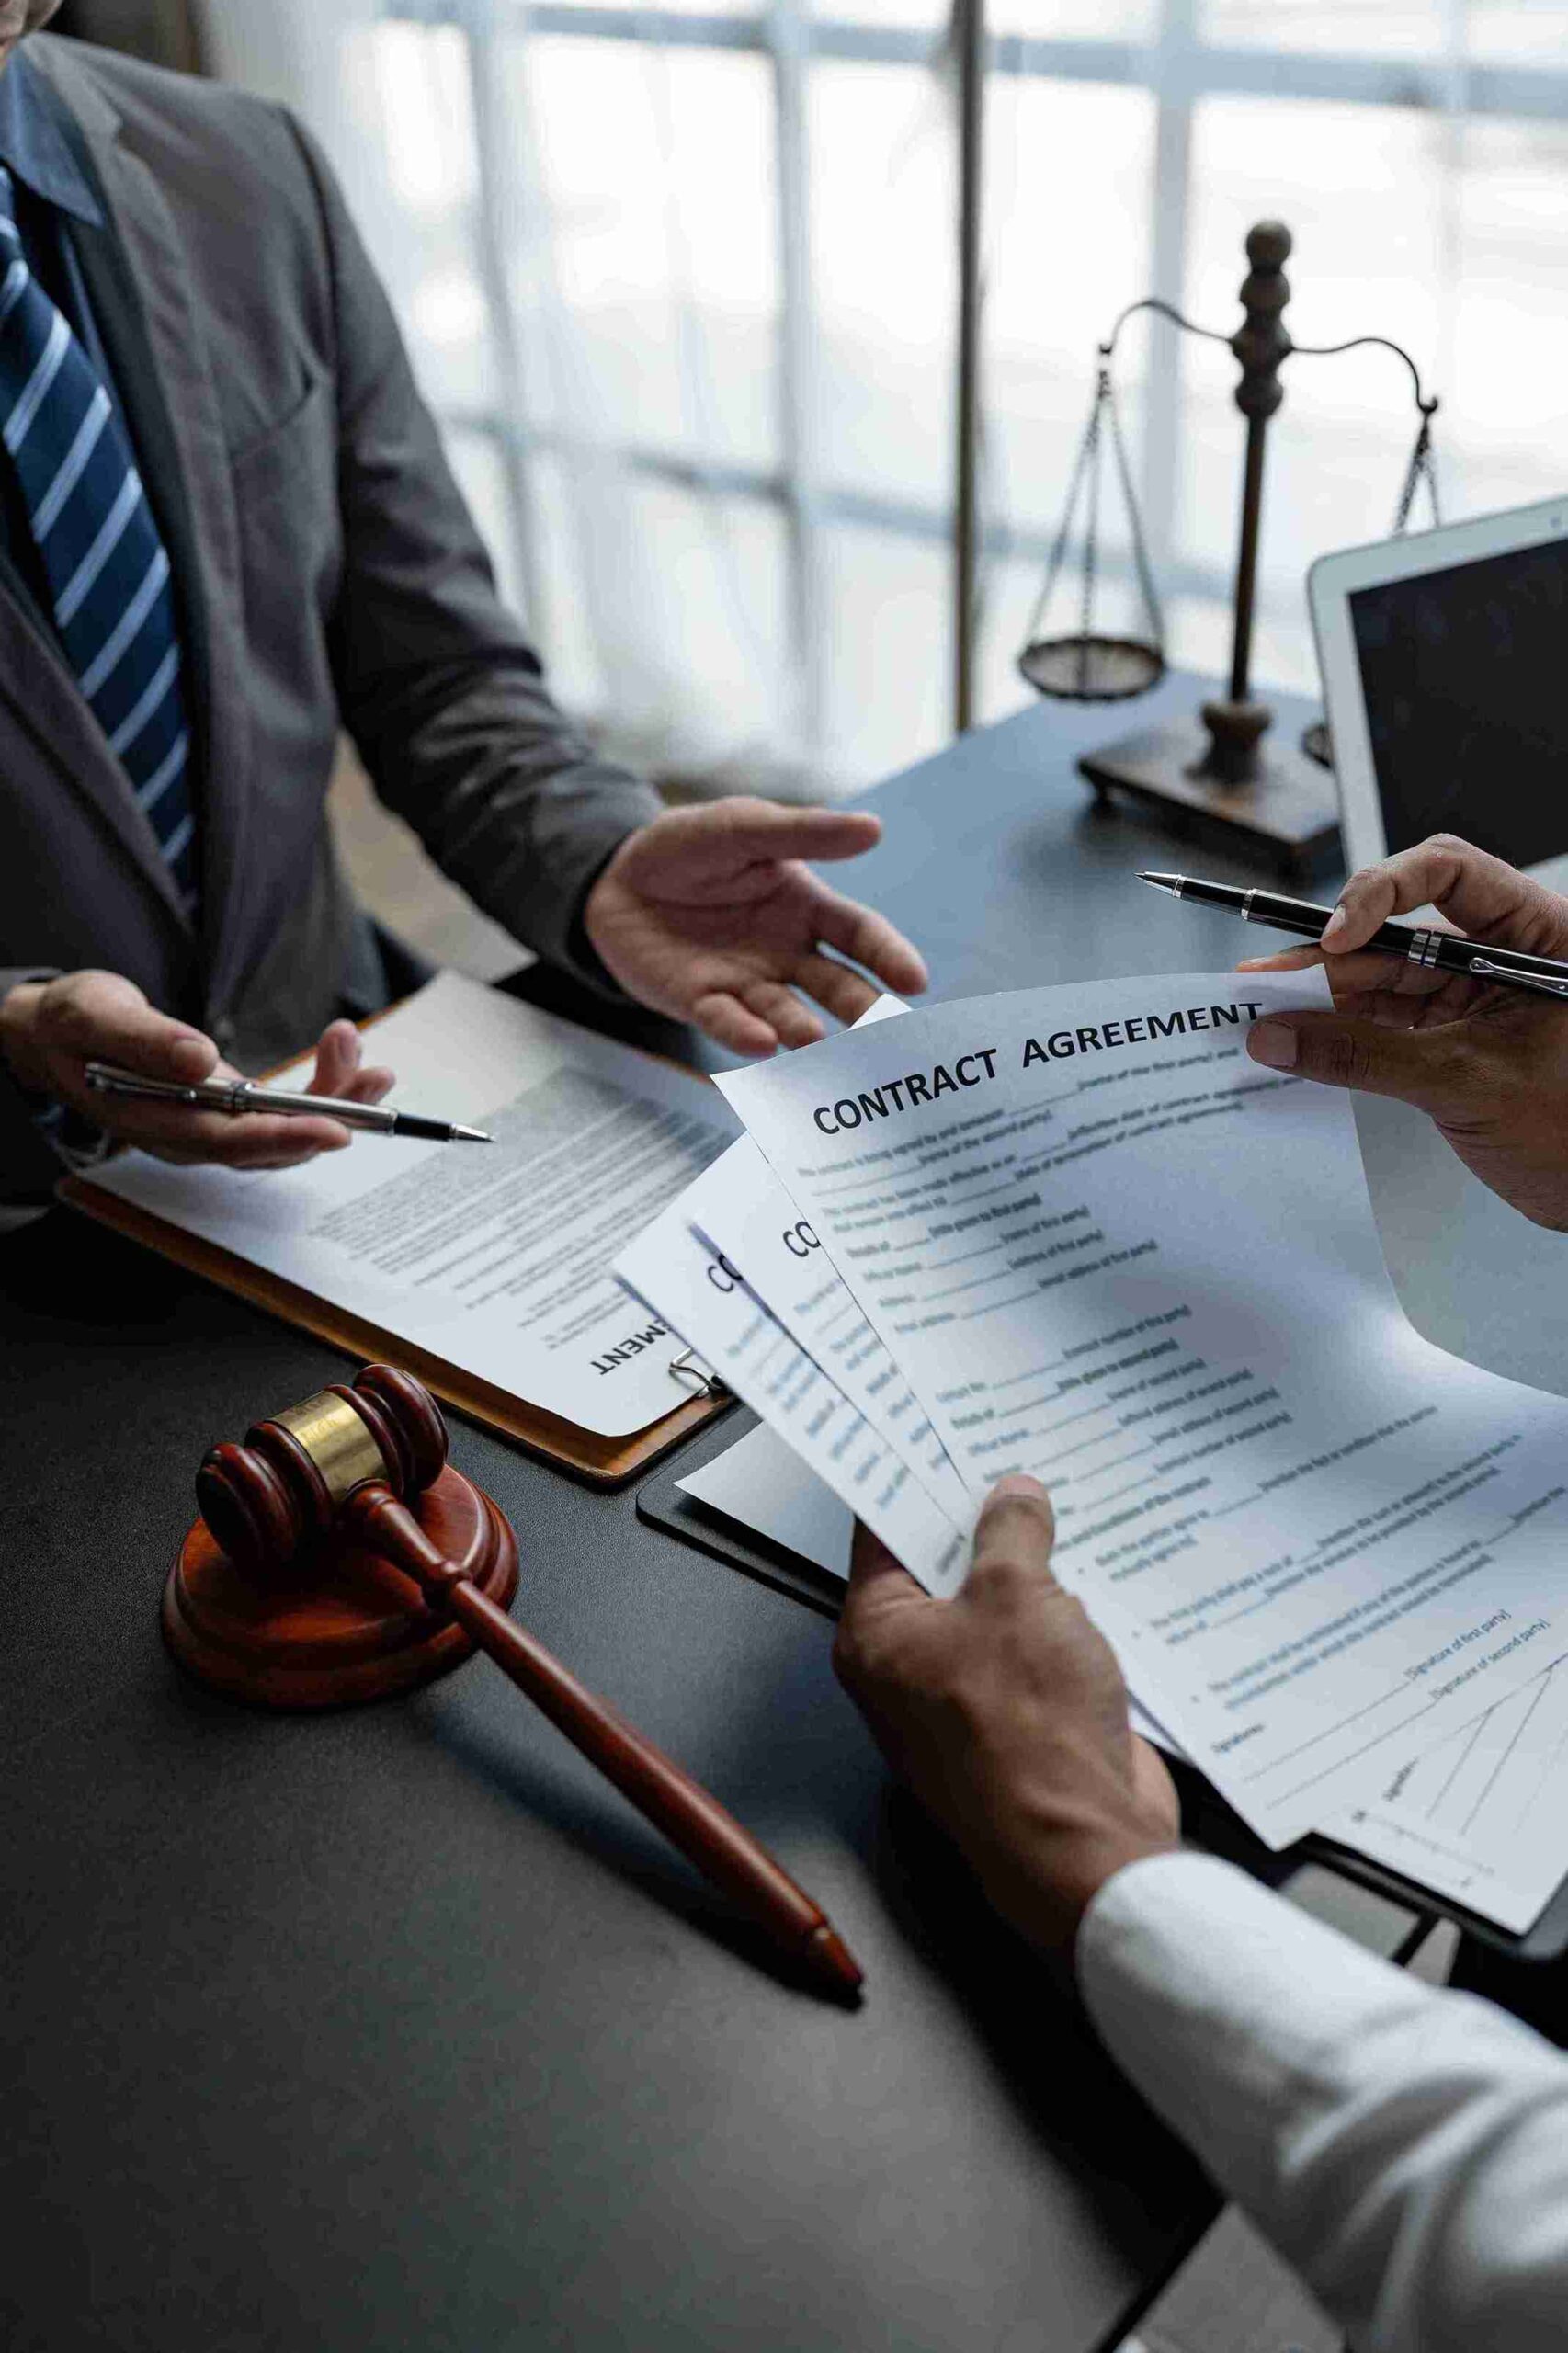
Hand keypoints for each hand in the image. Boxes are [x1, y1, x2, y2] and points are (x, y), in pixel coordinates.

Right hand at [0, 971, 394, 1168]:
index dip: (283, 1138)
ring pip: (285, 1130)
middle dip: (330, 1112)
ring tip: (372, 1063)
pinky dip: (321, 1089)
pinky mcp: (227, 1108)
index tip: (336, 1129)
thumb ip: (144, 1040)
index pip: (228, 1142)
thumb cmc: (73, 1024)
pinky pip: (283, 1111)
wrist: (58, 1033)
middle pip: (271, 1143)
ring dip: (336, 1100)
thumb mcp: (94, 1016)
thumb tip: (200, 1058)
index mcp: (155, 1121)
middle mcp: (189, 1135)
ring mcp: (211, 1126)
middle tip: (374, 1076)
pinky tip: (349, 1060)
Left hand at [583, 797, 928, 1053]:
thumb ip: (803, 833)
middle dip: (861, 1007)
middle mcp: (787, 954)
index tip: (915, 981)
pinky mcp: (700, 1001)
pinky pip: (725, 1020)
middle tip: (883, 1030)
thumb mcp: (746, 827)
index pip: (859, 935)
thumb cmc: (692, 847)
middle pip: (835, 985)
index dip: (889, 956)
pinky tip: (763, 1043)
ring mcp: (746, 982)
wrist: (618, 877)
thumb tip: (873, 828)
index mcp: (808, 908)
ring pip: (785, 1012)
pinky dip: (744, 1033)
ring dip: (801, 1027)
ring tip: (815, 1038)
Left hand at [833, 1477, 1178, 1951]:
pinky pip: (1038, 1648)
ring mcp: (968, 1700)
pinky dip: (1065, 1616)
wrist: (1083, 1843)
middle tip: (1017, 1457)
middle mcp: (911, 1670)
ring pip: (997, 1609)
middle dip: (985, 1519)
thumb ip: (1012, 1533)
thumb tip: (1012, 1496)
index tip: (936, 1431)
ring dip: (1035, 1569)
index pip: (881, 1533)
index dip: (913, 1476)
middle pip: (942, 1569)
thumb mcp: (1017, 1595)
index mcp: (878, 1636)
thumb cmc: (1026, 1735)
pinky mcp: (1025, 1722)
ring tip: (1067, 1505)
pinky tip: (1102, 1577)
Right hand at [1238, 833, 1567, 1228]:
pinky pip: (1380, 1018)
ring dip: (1323, 994)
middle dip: (1331, 957)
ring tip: (1265, 1007)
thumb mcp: (1467, 1081)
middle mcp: (1502, 952)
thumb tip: (1282, 1035)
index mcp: (1538, 935)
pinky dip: (1337, 1028)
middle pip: (1400, 929)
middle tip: (1267, 979)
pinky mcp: (1448, 1033)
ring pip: (1381, 975)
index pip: (1450, 874)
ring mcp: (1472, 993)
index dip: (1384, 893)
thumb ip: (1367, 1056)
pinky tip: (1296, 1034)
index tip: (1336, 938)